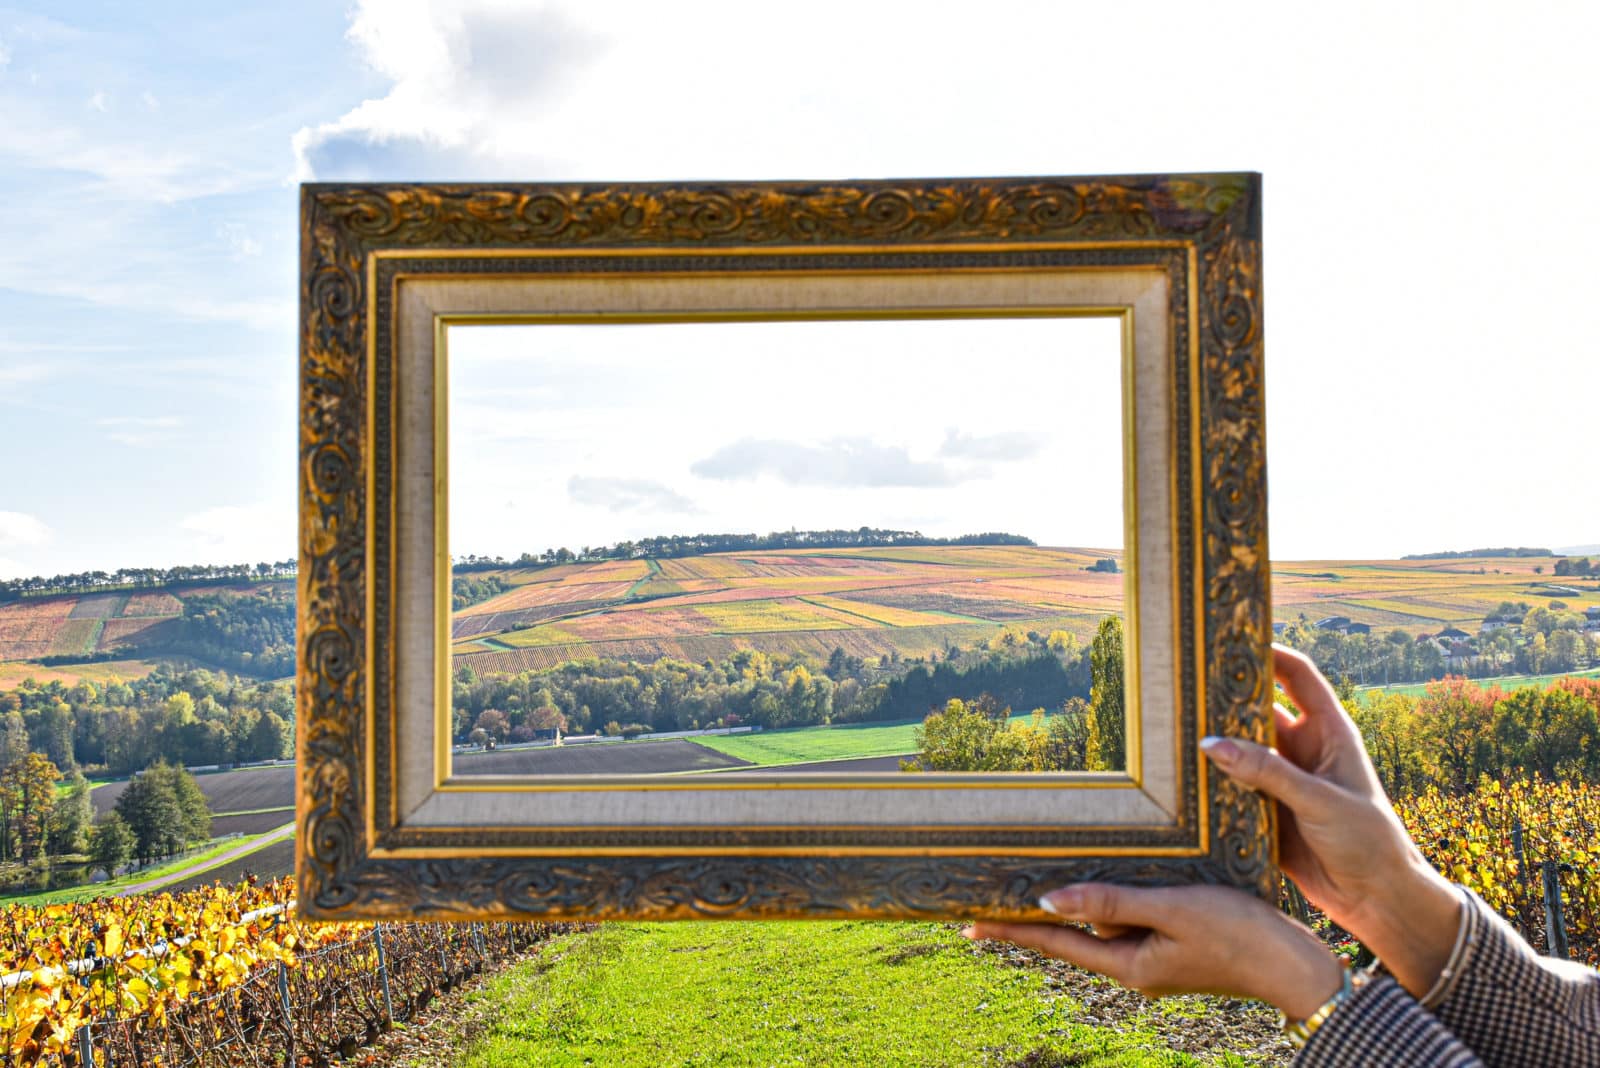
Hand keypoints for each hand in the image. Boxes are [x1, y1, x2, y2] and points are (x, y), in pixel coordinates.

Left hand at [965, 882, 1344, 1019]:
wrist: (1296, 965)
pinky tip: (1100, 883)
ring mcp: (1155, 958)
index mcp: (1128, 965)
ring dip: (1073, 906)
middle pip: (1071, 937)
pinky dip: (1108, 902)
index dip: (1011, 930)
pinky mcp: (1174, 946)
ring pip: (1101, 926)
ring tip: (1031, 880)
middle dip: (1031, 918)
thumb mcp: (1171, 909)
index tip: (968, 922)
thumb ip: (1111, 904)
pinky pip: (1128, 920)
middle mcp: (1134, 967)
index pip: (1054, 944)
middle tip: (985, 899)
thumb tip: (1050, 902)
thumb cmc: (1239, 934)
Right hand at [1199, 645, 1460, 997]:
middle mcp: (1302, 751)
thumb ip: (1268, 772)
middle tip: (1187, 687)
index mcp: (1329, 732)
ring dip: (1215, 746)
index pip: (1298, 676)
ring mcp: (1282, 782)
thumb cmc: (1369, 840)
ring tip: (1173, 730)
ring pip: (1239, 752)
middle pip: (1257, 713)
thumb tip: (1212, 744)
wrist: (1378, 901)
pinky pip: (1231, 791)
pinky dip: (1211, 786)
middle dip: (1226, 701)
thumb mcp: (1321, 800)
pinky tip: (1182, 780)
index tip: (1232, 639)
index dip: (1269, 653)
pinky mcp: (1265, 813)